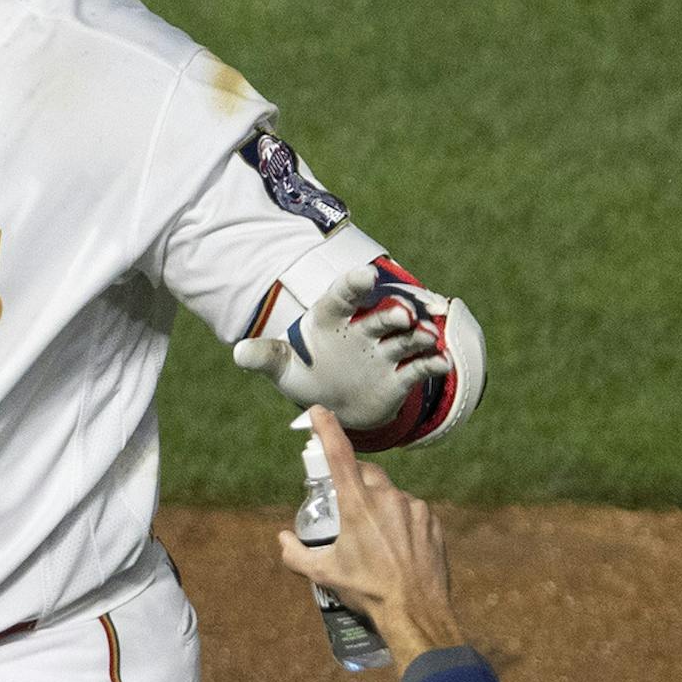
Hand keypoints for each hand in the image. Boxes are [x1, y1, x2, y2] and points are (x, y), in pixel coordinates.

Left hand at [233, 261, 451, 430]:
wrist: (332, 404)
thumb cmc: (306, 374)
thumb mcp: (283, 367)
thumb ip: (265, 357)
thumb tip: (238, 353)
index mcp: (333, 318)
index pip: (344, 295)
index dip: (354, 285)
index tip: (367, 276)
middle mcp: (364, 329)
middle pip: (383, 314)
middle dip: (395, 313)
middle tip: (403, 315)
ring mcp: (385, 350)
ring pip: (406, 338)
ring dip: (419, 336)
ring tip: (429, 337)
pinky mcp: (399, 375)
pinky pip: (418, 366)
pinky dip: (432, 364)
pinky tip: (442, 363)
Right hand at [277, 406, 465, 667]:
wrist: (415, 611)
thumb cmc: (367, 591)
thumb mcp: (322, 575)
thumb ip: (295, 554)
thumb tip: (284, 539)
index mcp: (357, 505)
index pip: (339, 455)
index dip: (326, 430)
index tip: (318, 412)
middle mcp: (387, 498)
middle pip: (366, 474)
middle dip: (353, 482)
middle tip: (345, 508)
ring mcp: (414, 508)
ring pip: (389, 496)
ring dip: (378, 508)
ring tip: (374, 542)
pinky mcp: (432, 521)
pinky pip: (411, 512)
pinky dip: (400, 523)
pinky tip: (395, 549)